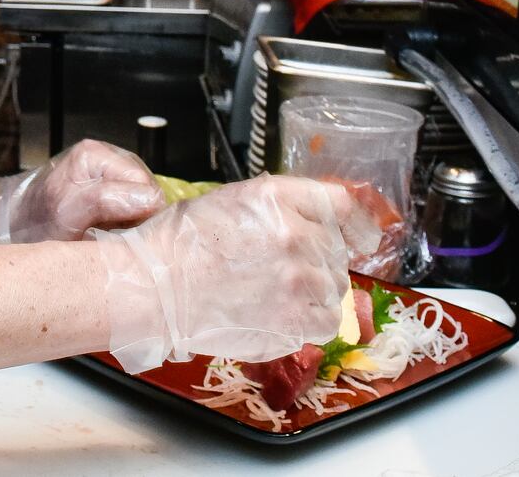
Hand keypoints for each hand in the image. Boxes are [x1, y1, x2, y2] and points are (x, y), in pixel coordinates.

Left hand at [0, 139, 165, 243]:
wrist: (7, 228)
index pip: (146, 187)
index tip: (120, 235)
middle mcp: (104, 156)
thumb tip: (151, 200)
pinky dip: (121, 221)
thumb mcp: (66, 215)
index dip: (141, 217)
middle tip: (107, 236)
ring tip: (101, 232)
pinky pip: (129, 205)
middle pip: (146, 192)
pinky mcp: (106, 185)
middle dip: (135, 218)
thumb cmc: (31, 224)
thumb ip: (106, 201)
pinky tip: (101, 229)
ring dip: (128, 221)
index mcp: (94, 155)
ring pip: (140, 201)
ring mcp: (106, 170)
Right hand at [89, 175, 350, 373]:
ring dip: (314, 290)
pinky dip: (311, 320)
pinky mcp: (296, 321)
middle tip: (280, 269)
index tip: (362, 235)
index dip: (355, 221)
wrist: (156, 290)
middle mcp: (296, 235)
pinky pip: (327, 320)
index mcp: (278, 197)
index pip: (340, 204)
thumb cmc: (180, 245)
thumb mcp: (232, 202)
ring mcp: (299, 280)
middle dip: (317, 258)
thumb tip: (314, 223)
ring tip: (273, 293)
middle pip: (336, 248)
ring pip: (335, 286)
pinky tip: (280, 314)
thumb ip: (281, 208)